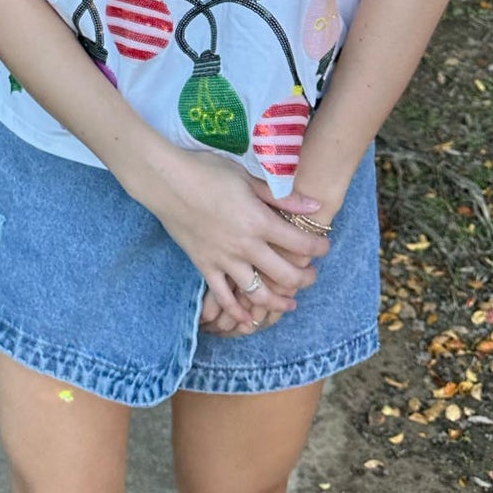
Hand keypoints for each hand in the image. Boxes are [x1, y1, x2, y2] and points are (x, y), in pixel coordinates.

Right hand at [142, 146, 330, 328]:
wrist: (167, 182)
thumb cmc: (208, 172)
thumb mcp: (248, 178)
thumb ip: (281, 197)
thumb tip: (314, 206)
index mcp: (259, 221)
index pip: (300, 243)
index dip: (318, 248)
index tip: (324, 247)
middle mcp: (246, 246)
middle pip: (285, 275)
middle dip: (304, 279)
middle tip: (311, 276)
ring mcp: (224, 260)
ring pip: (258, 293)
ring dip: (277, 302)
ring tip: (290, 303)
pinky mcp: (205, 266)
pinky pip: (223, 297)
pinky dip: (236, 312)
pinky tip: (248, 320)